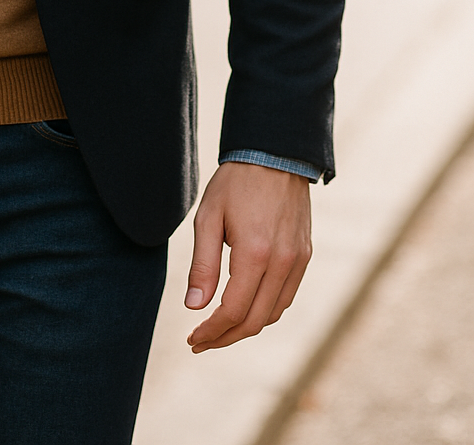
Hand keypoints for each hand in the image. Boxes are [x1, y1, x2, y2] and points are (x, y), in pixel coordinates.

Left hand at [184, 162, 311, 352]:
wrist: (274, 154)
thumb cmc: (235, 183)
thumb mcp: (208, 218)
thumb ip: (202, 265)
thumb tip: (193, 307)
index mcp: (255, 254)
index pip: (233, 311)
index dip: (211, 331)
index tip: (192, 339)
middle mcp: (282, 263)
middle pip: (255, 321)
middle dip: (226, 337)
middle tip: (201, 342)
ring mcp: (298, 261)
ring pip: (273, 313)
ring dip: (246, 327)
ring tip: (219, 328)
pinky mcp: (304, 256)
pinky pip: (286, 296)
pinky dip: (265, 310)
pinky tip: (245, 307)